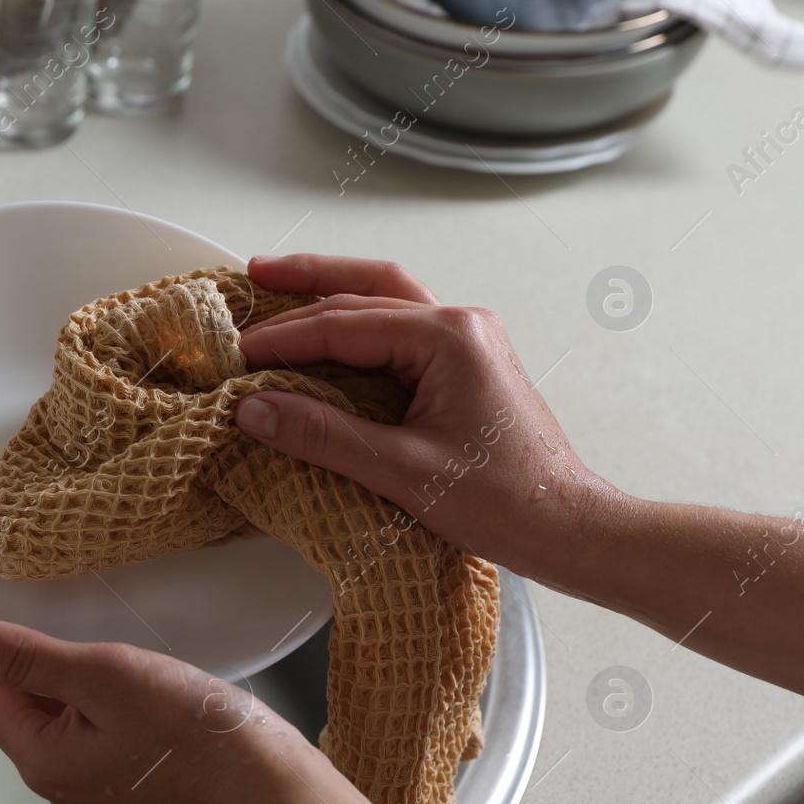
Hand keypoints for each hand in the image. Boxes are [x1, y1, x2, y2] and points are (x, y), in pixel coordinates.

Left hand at [0, 616, 305, 803]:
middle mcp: (65, 797)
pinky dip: (110, 721)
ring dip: (74, 695)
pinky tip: (143, 700)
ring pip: (67, 734)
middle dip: (31, 672)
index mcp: (44, 764)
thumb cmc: (199, 735)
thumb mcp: (104, 673)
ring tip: (109, 659)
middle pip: (25, 718)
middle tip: (59, 625)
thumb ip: (24, 656)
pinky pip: (105, 753)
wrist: (278, 798)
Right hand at [232, 253, 615, 578]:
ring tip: (276, 278)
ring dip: (328, 287)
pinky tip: (326, 326)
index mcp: (448, 339)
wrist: (567, 525)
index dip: (282, 339)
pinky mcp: (464, 364)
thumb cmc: (504, 502)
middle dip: (299, 295)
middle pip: (363, 290)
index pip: (343, 325)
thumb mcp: (401, 471)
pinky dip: (354, 319)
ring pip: (383, 295)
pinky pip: (398, 324)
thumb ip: (323, 436)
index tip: (236, 356)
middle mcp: (460, 325)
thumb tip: (255, 410)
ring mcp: (466, 341)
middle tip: (244, 292)